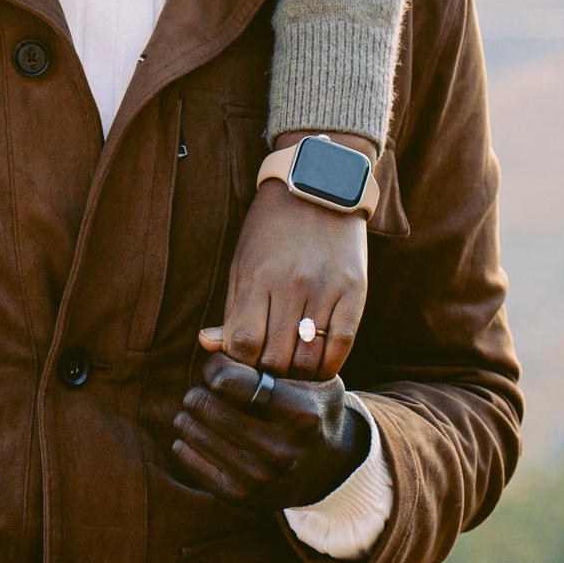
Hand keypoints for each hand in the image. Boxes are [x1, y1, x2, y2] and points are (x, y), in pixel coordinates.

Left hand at [170, 347, 370, 510]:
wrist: (328, 470)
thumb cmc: (311, 407)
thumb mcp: (307, 375)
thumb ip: (262, 353)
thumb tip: (203, 338)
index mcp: (299, 414)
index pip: (227, 380)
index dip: (216, 366)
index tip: (223, 368)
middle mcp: (279, 450)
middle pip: (204, 403)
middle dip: (203, 389)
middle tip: (215, 390)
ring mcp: (257, 478)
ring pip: (190, 428)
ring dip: (193, 413)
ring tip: (211, 410)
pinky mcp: (237, 497)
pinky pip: (184, 454)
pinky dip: (188, 439)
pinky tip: (208, 434)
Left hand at [215, 130, 373, 379]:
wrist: (319, 186)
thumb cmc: (270, 229)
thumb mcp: (241, 262)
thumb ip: (231, 309)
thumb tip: (208, 346)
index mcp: (257, 277)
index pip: (243, 344)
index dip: (239, 367)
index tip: (239, 369)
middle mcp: (292, 284)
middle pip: (276, 358)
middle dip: (267, 376)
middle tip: (265, 376)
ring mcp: (326, 289)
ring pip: (309, 359)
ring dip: (297, 376)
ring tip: (290, 373)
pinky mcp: (355, 291)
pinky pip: (342, 345)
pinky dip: (327, 366)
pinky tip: (317, 366)